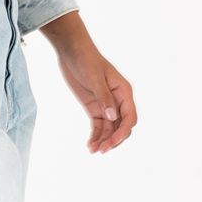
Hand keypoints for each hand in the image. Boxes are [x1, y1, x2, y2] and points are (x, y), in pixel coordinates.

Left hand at [38, 13, 136, 153]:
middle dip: (114, 140)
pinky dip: (96, 136)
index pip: (130, 117)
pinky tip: (90, 145)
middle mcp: (118, 100)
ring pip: (110, 129)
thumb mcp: (94, 78)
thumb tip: (113, 117)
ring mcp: (106, 105)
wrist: (71, 51)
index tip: (112, 142)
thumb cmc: (86, 59)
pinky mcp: (94, 108)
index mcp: (124, 91)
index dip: (123, 132)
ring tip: (93, 151)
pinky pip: (98, 126)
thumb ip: (104, 98)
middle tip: (102, 150)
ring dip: (104, 140)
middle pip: (121, 126)